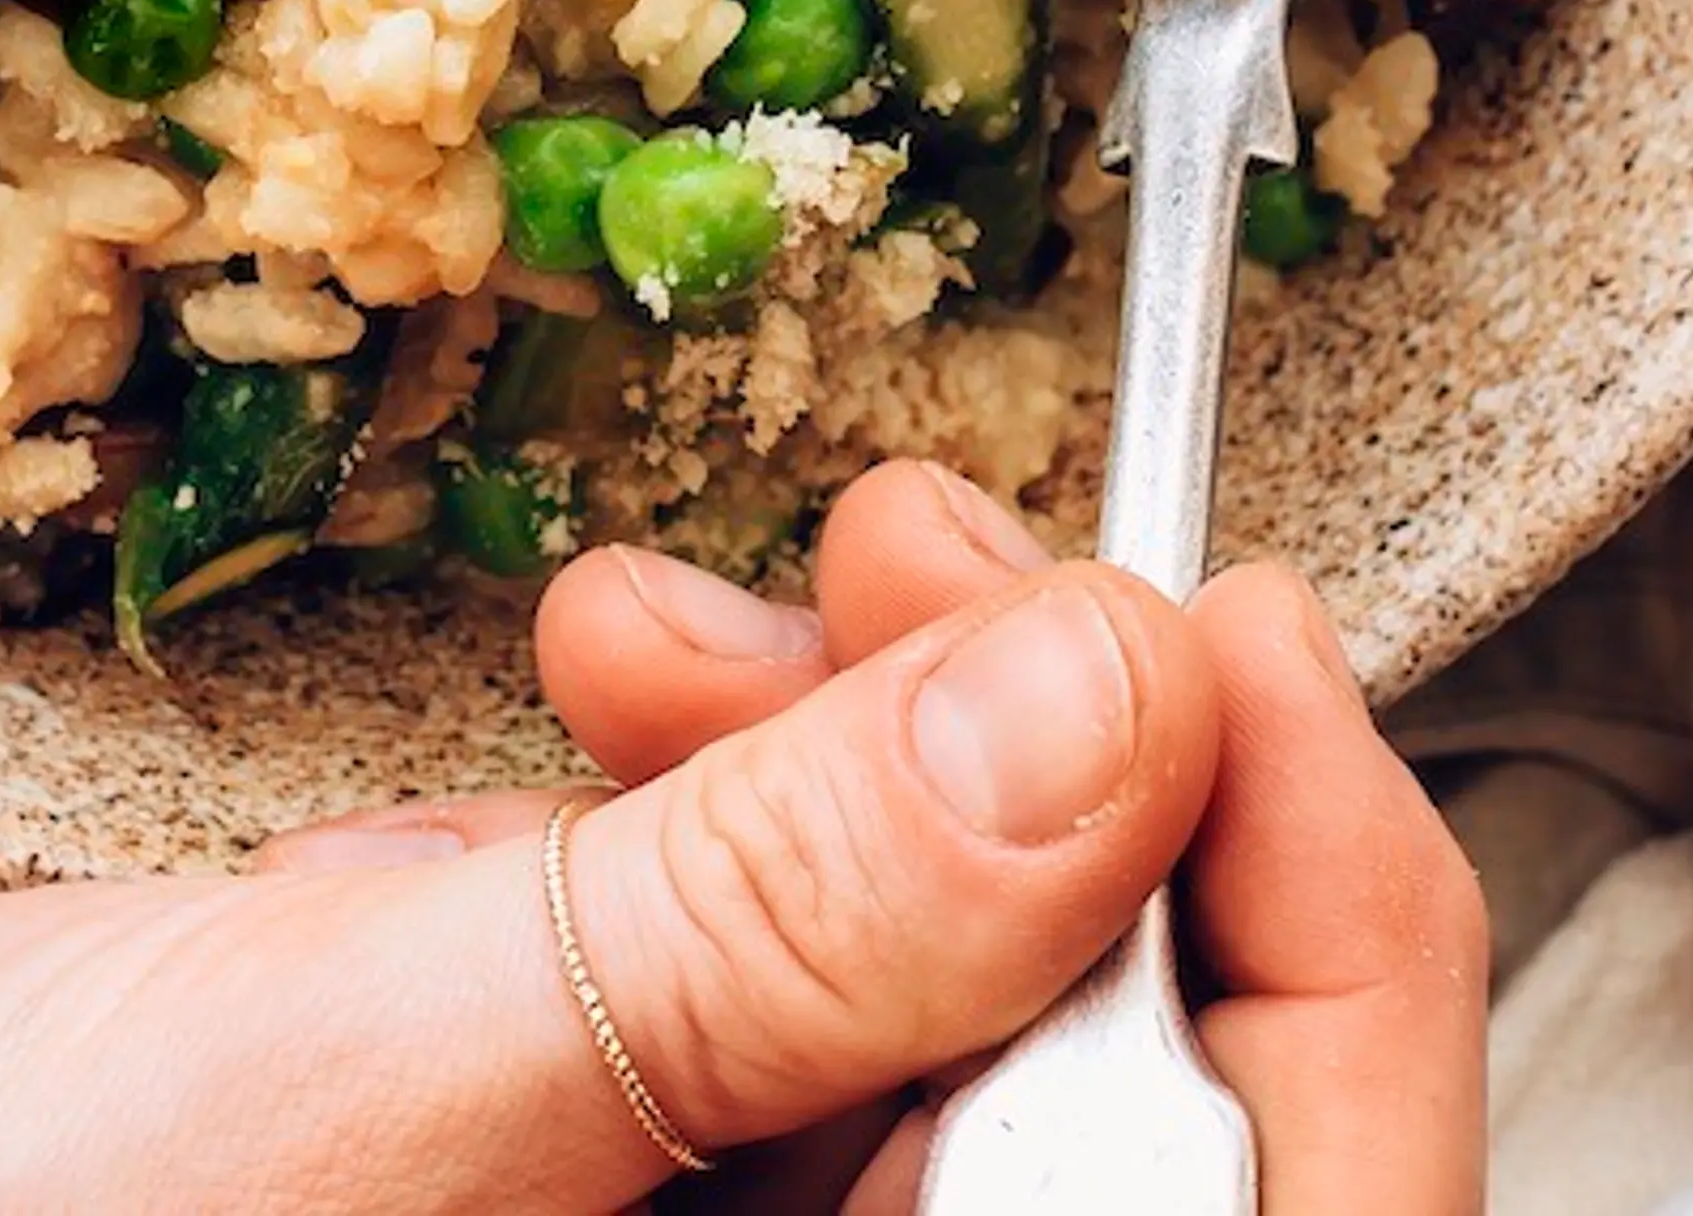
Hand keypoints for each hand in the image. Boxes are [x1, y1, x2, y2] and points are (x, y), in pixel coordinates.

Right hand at [0, 465, 1487, 1215]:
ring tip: (644, 623)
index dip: (1317, 909)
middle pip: (1131, 1074)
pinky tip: (597, 697)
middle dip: (1046, 764)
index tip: (1227, 616)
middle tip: (909, 543)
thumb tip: (1131, 703)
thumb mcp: (375, 1107)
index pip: (1277, 1210)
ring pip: (945, 982)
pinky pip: (774, 962)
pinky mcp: (607, 1179)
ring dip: (850, 747)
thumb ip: (774, 934)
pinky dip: (719, 786)